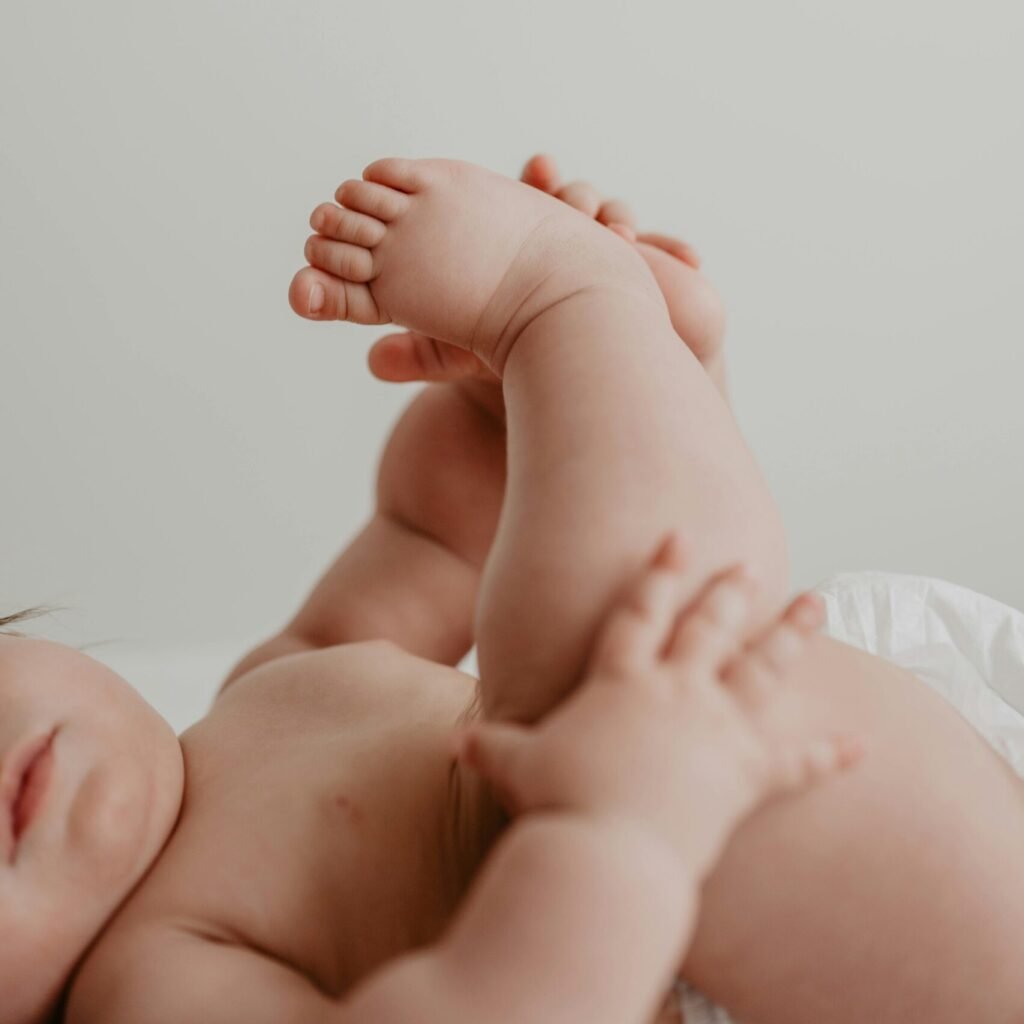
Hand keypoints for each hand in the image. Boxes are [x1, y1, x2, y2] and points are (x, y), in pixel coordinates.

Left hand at [365, 153, 726, 395]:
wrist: (566, 367)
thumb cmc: (511, 351)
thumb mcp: (460, 355)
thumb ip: (420, 355)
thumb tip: (371, 362)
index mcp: (512, 237)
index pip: (518, 200)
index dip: (530, 182)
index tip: (534, 171)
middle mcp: (560, 232)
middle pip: (569, 194)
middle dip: (572, 190)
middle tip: (567, 188)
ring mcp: (604, 249)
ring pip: (615, 212)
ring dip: (618, 213)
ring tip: (622, 227)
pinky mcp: (646, 272)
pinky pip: (666, 253)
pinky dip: (677, 252)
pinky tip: (688, 258)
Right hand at [458, 533, 861, 877]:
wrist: (608, 856)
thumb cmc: (558, 805)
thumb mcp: (514, 769)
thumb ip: (491, 747)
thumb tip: (457, 741)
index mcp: (622, 683)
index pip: (640, 613)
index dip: (659, 573)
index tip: (677, 539)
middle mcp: (675, 692)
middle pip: (710, 628)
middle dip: (729, 592)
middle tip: (748, 564)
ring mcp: (717, 729)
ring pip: (763, 670)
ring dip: (791, 635)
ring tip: (818, 602)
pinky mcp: (745, 776)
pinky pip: (794, 764)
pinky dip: (826, 755)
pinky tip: (858, 745)